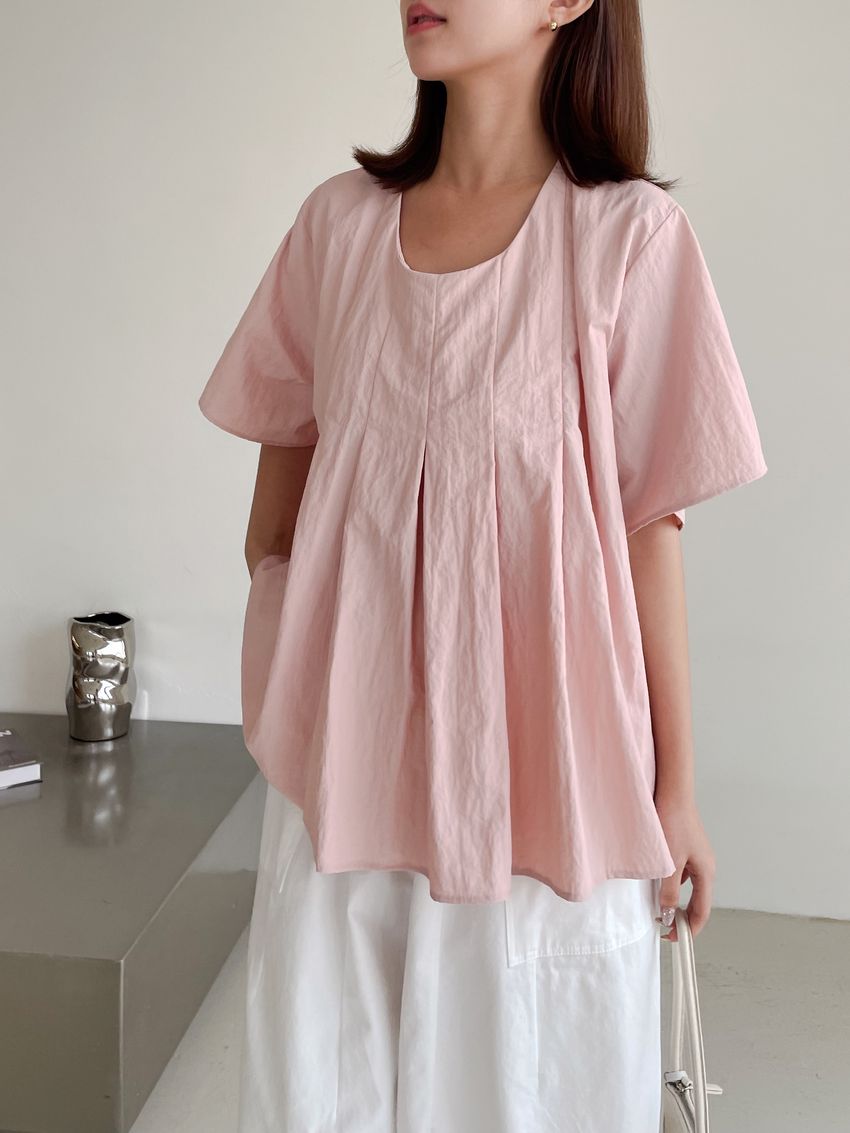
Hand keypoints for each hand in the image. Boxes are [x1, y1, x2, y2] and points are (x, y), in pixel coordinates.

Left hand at [654, 791, 715, 941]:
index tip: (672, 938)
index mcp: (706, 873)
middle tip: (665, 927)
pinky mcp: (687, 847)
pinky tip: (657, 881)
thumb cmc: (673, 823)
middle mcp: (706, 866)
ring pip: (689, 887)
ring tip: (659, 907)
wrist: (672, 791)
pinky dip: (672, 883)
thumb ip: (669, 891)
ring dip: (676, 899)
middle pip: (698, 901)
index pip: (702, 911)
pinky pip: (682, 873)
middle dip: (683, 917)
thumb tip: (670, 915)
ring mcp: (698, 856)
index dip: (688, 929)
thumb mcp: (669, 863)